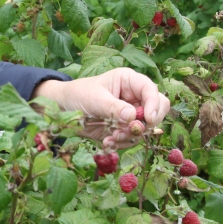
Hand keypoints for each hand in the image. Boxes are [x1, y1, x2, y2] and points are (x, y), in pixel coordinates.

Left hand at [31, 69, 170, 147]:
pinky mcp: (124, 127)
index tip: (148, 120)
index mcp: (129, 81)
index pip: (151, 90)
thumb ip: (114, 108)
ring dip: (132, 136)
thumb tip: (133, 117)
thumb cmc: (78, 95)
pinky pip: (133, 137)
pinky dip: (122, 142)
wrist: (64, 109)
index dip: (154, 105)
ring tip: (112, 138)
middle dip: (147, 123)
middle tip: (132, 131)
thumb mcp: (95, 99)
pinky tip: (108, 142)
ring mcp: (131, 113)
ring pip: (146, 127)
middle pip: (158, 109)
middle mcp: (134, 96)